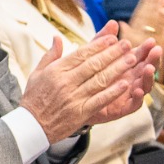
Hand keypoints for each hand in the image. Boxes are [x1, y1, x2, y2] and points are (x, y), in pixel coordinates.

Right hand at [19, 24, 157, 141]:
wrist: (31, 126)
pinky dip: (113, 92)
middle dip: (113, 53)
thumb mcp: (37, 73)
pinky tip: (126, 85)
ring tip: (132, 60)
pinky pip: (100, 100)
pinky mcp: (80, 112)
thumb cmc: (34, 98)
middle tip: (127, 45)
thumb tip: (57, 37)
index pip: (81, 54)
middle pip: (94, 64)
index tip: (112, 38)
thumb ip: (50, 55)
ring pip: (100, 80)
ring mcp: (74, 97)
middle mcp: (66, 82)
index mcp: (56, 70)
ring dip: (118, 69)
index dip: (99, 45)